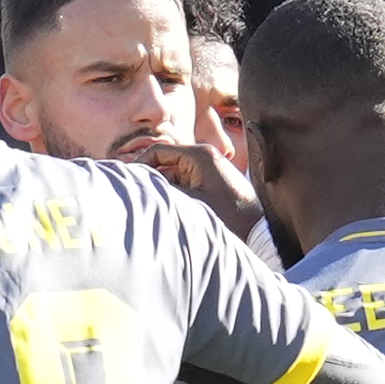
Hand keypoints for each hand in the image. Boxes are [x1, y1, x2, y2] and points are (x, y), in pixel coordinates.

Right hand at [136, 141, 263, 242]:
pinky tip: (168, 211)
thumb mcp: (189, 202)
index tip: (126, 182)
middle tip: (134, 198)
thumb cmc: (228, 217)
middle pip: (165, 164)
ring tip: (151, 208)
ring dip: (162, 191)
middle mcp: (204, 158)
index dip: (139, 166)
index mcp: (199, 155)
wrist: (258, 232)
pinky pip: (185, 185)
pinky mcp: (211, 184)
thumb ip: (163, 190)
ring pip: (173, 177)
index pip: (158, 152)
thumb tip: (139, 184)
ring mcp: (208, 171)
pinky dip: (174, 196)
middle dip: (150, 180)